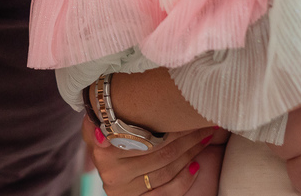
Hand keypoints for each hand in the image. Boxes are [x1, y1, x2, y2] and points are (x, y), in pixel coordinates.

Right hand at [84, 117, 218, 195]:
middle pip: (160, 152)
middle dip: (186, 136)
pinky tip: (196, 165)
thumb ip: (97, 123)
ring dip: (190, 153)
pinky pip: (167, 192)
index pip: (145, 137)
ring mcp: (126, 191)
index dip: (170, 126)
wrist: (104, 158)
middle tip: (203, 122)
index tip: (186, 113)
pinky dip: (184, 179)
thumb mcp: (96, 123)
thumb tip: (102, 135)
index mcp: (103, 152)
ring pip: (166, 170)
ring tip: (204, 137)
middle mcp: (114, 174)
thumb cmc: (104, 132)